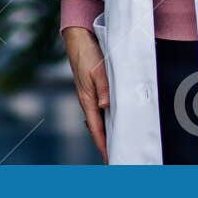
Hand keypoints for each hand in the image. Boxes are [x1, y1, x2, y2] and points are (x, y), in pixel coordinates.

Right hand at [62, 25, 109, 161]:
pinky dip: (109, 118)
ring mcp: (90, 95)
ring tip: (117, 143)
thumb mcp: (97, 70)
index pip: (96, 128)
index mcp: (87, 99)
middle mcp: (88, 100)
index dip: (103, 144)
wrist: (79, 38)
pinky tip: (116, 119)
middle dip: (106, 143)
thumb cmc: (87, 53)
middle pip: (98, 127)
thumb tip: (105, 106)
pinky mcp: (94, 88)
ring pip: (100, 118)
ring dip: (108, 131)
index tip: (109, 159)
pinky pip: (102, 108)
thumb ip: (103, 87)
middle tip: (116, 157)